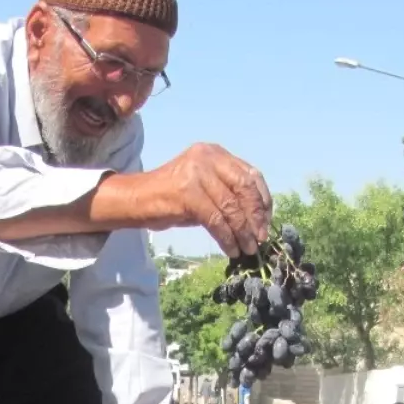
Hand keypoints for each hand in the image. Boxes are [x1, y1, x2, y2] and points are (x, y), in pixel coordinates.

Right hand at [140, 144, 271, 257]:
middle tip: (260, 239)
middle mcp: (208, 157)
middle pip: (244, 189)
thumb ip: (228, 192)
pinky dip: (227, 238)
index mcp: (215, 153)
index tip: (266, 223)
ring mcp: (196, 173)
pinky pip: (216, 220)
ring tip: (247, 249)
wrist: (137, 199)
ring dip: (243, 232)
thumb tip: (257, 220)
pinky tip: (230, 249)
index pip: (250, 175)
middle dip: (256, 217)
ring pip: (231, 207)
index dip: (263, 201)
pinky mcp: (187, 193)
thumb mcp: (204, 187)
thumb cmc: (171, 198)